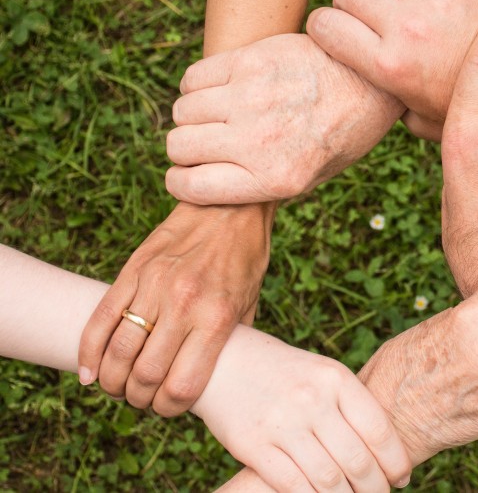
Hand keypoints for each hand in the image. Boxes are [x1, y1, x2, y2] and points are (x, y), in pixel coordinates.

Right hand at [78, 202, 271, 415]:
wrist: (229, 207)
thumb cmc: (245, 260)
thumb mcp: (250, 304)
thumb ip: (230, 342)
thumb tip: (214, 378)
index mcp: (216, 318)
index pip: (182, 385)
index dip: (169, 409)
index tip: (168, 408)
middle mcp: (184, 304)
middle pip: (145, 374)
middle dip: (139, 399)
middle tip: (141, 399)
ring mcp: (154, 285)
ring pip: (118, 350)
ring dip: (112, 380)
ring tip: (117, 387)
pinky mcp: (133, 269)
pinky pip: (101, 317)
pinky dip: (89, 351)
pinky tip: (89, 371)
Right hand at [165, 33, 403, 204]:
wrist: (369, 84)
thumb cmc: (340, 136)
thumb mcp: (310, 179)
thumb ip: (259, 186)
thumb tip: (208, 186)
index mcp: (275, 179)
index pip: (191, 187)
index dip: (180, 183)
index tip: (185, 176)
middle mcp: (259, 141)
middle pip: (179, 147)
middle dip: (185, 150)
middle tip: (205, 144)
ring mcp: (252, 98)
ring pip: (182, 111)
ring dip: (192, 117)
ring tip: (216, 116)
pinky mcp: (250, 61)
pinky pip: (193, 78)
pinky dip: (196, 87)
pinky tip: (219, 91)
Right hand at [191, 326, 411, 491]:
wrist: (223, 361)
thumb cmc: (284, 373)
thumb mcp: (321, 374)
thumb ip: (350, 405)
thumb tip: (385, 451)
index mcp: (335, 378)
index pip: (378, 430)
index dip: (396, 461)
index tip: (401, 478)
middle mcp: (311, 399)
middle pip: (357, 460)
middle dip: (374, 489)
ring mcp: (282, 423)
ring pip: (328, 480)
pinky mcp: (253, 445)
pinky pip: (292, 485)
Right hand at [307, 0, 477, 139]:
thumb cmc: (469, 104)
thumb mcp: (421, 120)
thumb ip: (389, 106)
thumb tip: (368, 100)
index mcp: (390, 66)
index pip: (325, 25)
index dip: (326, 27)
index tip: (339, 32)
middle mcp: (408, 28)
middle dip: (354, 4)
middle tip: (374, 19)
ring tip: (403, 8)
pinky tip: (430, 3)